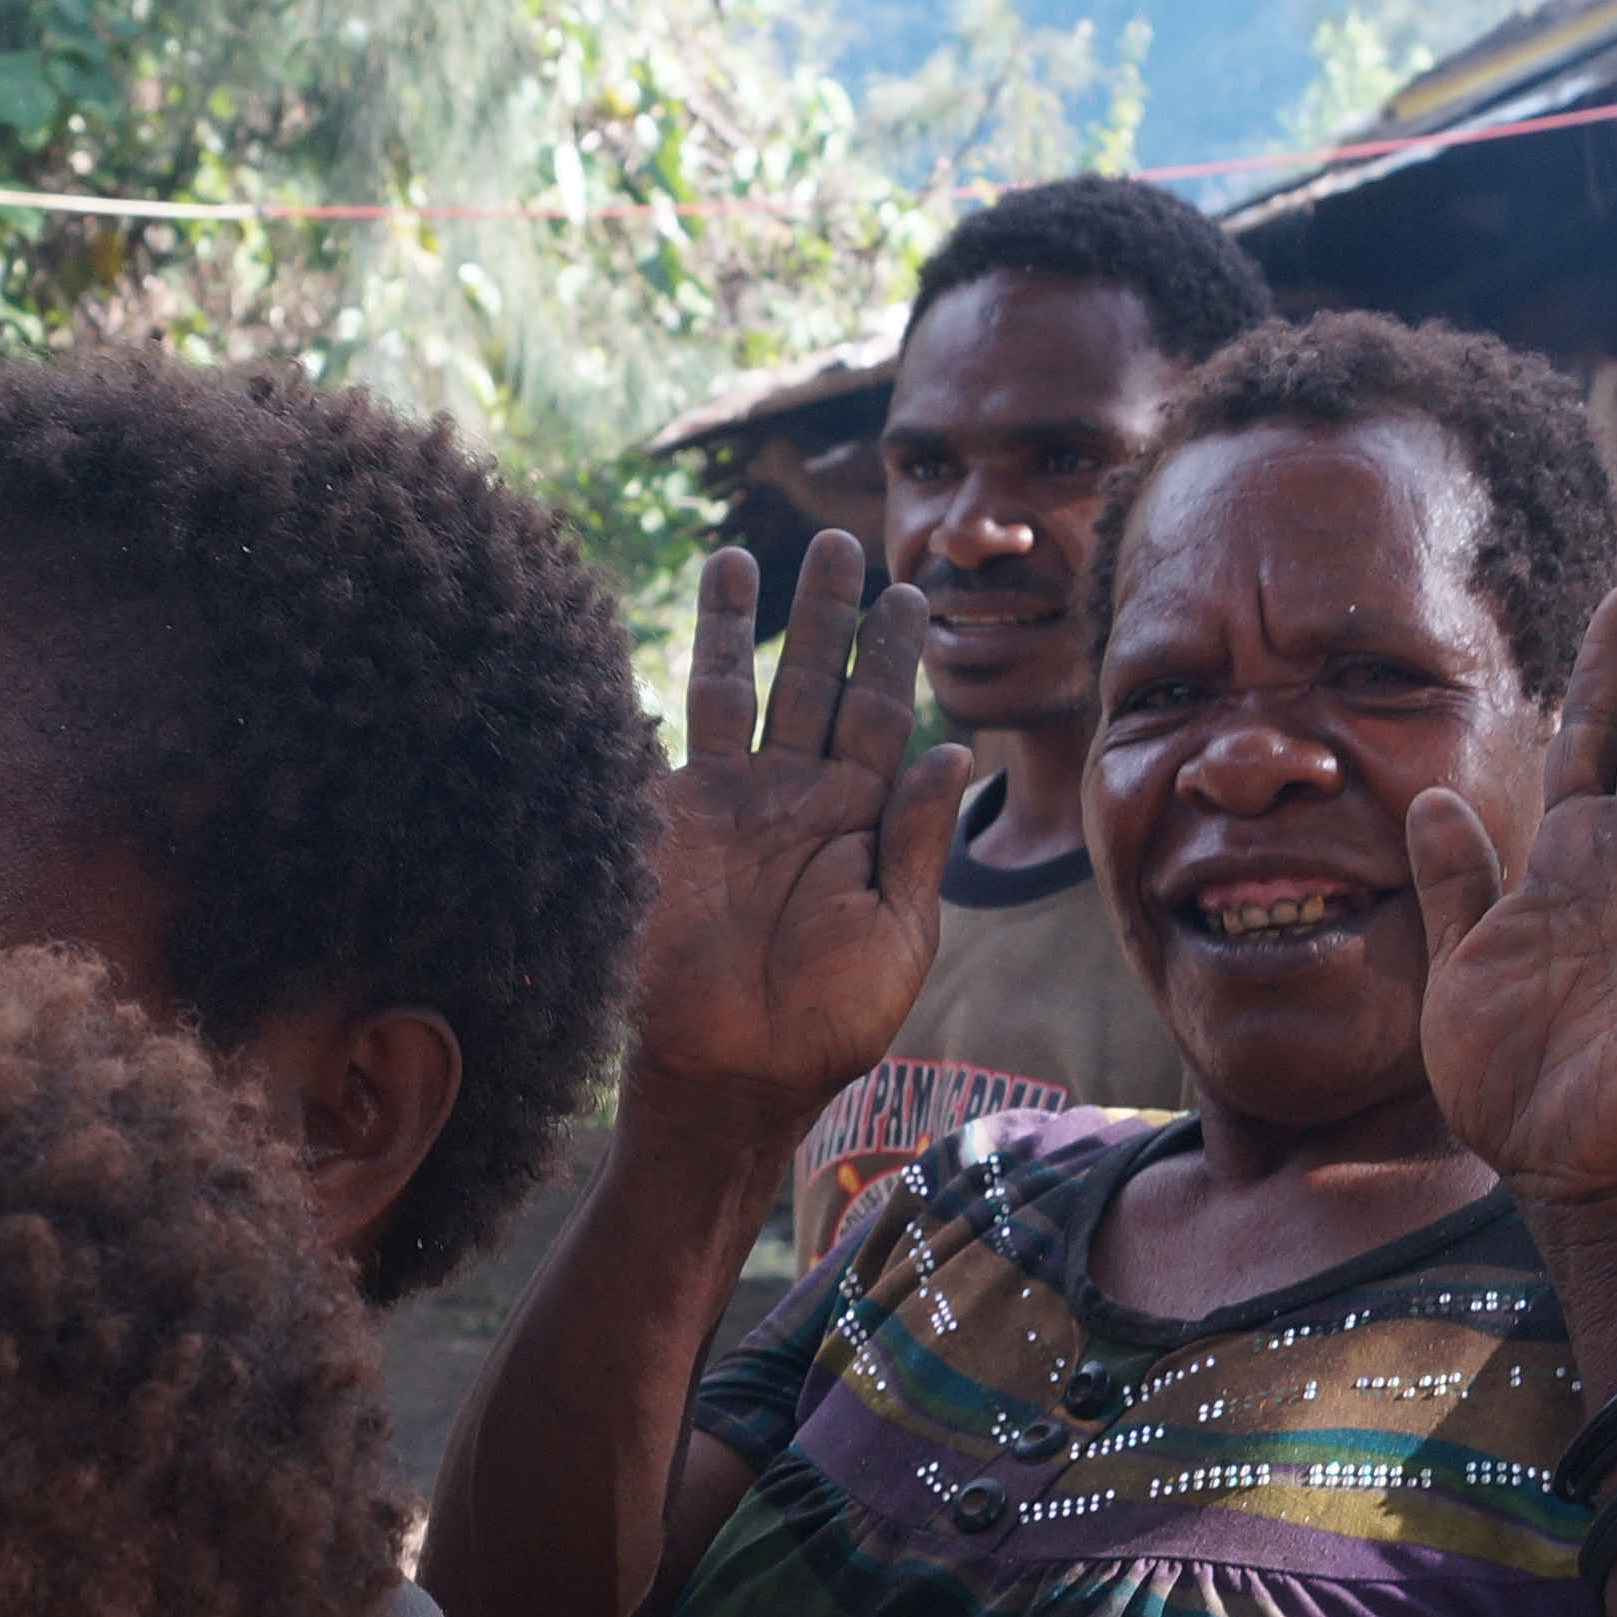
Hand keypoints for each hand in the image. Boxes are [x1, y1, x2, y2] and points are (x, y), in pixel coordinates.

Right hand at [627, 534, 977, 1139]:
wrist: (731, 1076)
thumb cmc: (829, 1024)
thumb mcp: (898, 933)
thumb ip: (919, 843)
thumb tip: (954, 753)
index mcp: (863, 821)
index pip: (886, 715)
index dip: (895, 653)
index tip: (909, 589)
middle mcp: (798, 798)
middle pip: (815, 681)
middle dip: (826, 613)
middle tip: (840, 540)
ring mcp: (730, 803)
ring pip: (740, 690)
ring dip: (745, 624)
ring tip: (747, 553)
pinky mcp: (670, 821)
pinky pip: (671, 737)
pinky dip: (668, 685)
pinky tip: (662, 635)